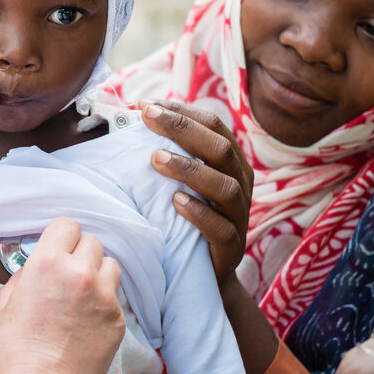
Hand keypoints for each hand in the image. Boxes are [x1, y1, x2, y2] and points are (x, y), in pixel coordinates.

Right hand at [0, 217, 123, 373]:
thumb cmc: (18, 351)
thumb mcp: (7, 303)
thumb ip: (25, 275)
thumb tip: (34, 268)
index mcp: (48, 262)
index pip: (67, 224)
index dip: (61, 235)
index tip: (59, 245)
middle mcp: (79, 272)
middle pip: (91, 240)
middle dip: (80, 252)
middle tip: (69, 271)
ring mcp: (102, 295)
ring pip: (110, 263)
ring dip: (98, 272)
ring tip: (84, 290)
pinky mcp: (117, 317)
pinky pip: (116, 295)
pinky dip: (104, 300)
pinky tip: (89, 316)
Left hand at [140, 100, 252, 284]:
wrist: (202, 269)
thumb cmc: (184, 214)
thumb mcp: (179, 178)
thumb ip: (167, 150)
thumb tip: (133, 117)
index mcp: (230, 161)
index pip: (213, 125)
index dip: (182, 111)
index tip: (146, 104)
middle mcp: (241, 182)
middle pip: (220, 148)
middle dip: (183, 128)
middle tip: (148, 117)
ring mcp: (239, 215)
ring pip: (225, 186)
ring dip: (189, 169)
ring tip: (155, 159)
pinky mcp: (232, 246)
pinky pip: (221, 228)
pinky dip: (199, 213)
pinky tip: (175, 202)